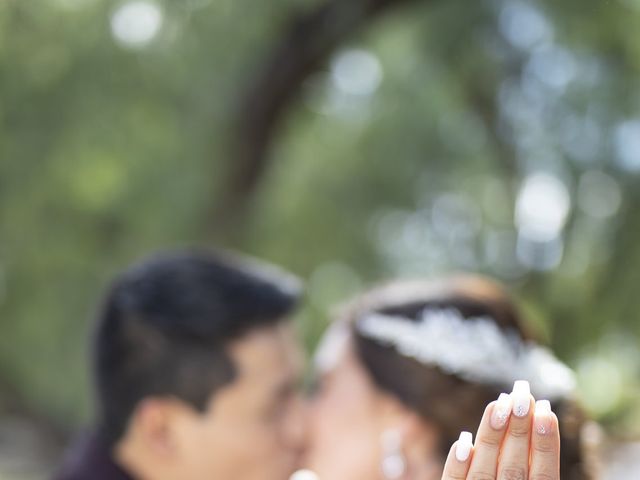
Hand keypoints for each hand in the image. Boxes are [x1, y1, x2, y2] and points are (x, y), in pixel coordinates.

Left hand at [441, 380, 559, 479]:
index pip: (543, 475)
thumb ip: (527, 467)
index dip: (546, 444)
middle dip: (519, 429)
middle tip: (523, 395)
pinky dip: (457, 465)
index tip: (546, 409)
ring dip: (492, 437)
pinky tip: (463, 442)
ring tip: (500, 402)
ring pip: (484, 471)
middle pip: (514, 467)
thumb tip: (514, 414)